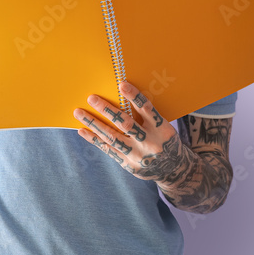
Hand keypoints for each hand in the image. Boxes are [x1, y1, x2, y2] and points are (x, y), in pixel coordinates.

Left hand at [73, 81, 193, 184]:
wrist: (174, 169)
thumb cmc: (163, 140)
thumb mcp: (163, 127)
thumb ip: (146, 116)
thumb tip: (122, 94)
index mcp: (161, 129)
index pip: (147, 109)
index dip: (134, 96)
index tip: (121, 84)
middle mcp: (150, 142)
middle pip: (126, 124)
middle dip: (107, 110)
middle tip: (91, 98)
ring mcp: (138, 155)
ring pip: (112, 137)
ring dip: (93, 123)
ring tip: (78, 112)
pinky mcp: (128, 164)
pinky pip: (108, 149)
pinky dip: (94, 139)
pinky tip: (82, 130)